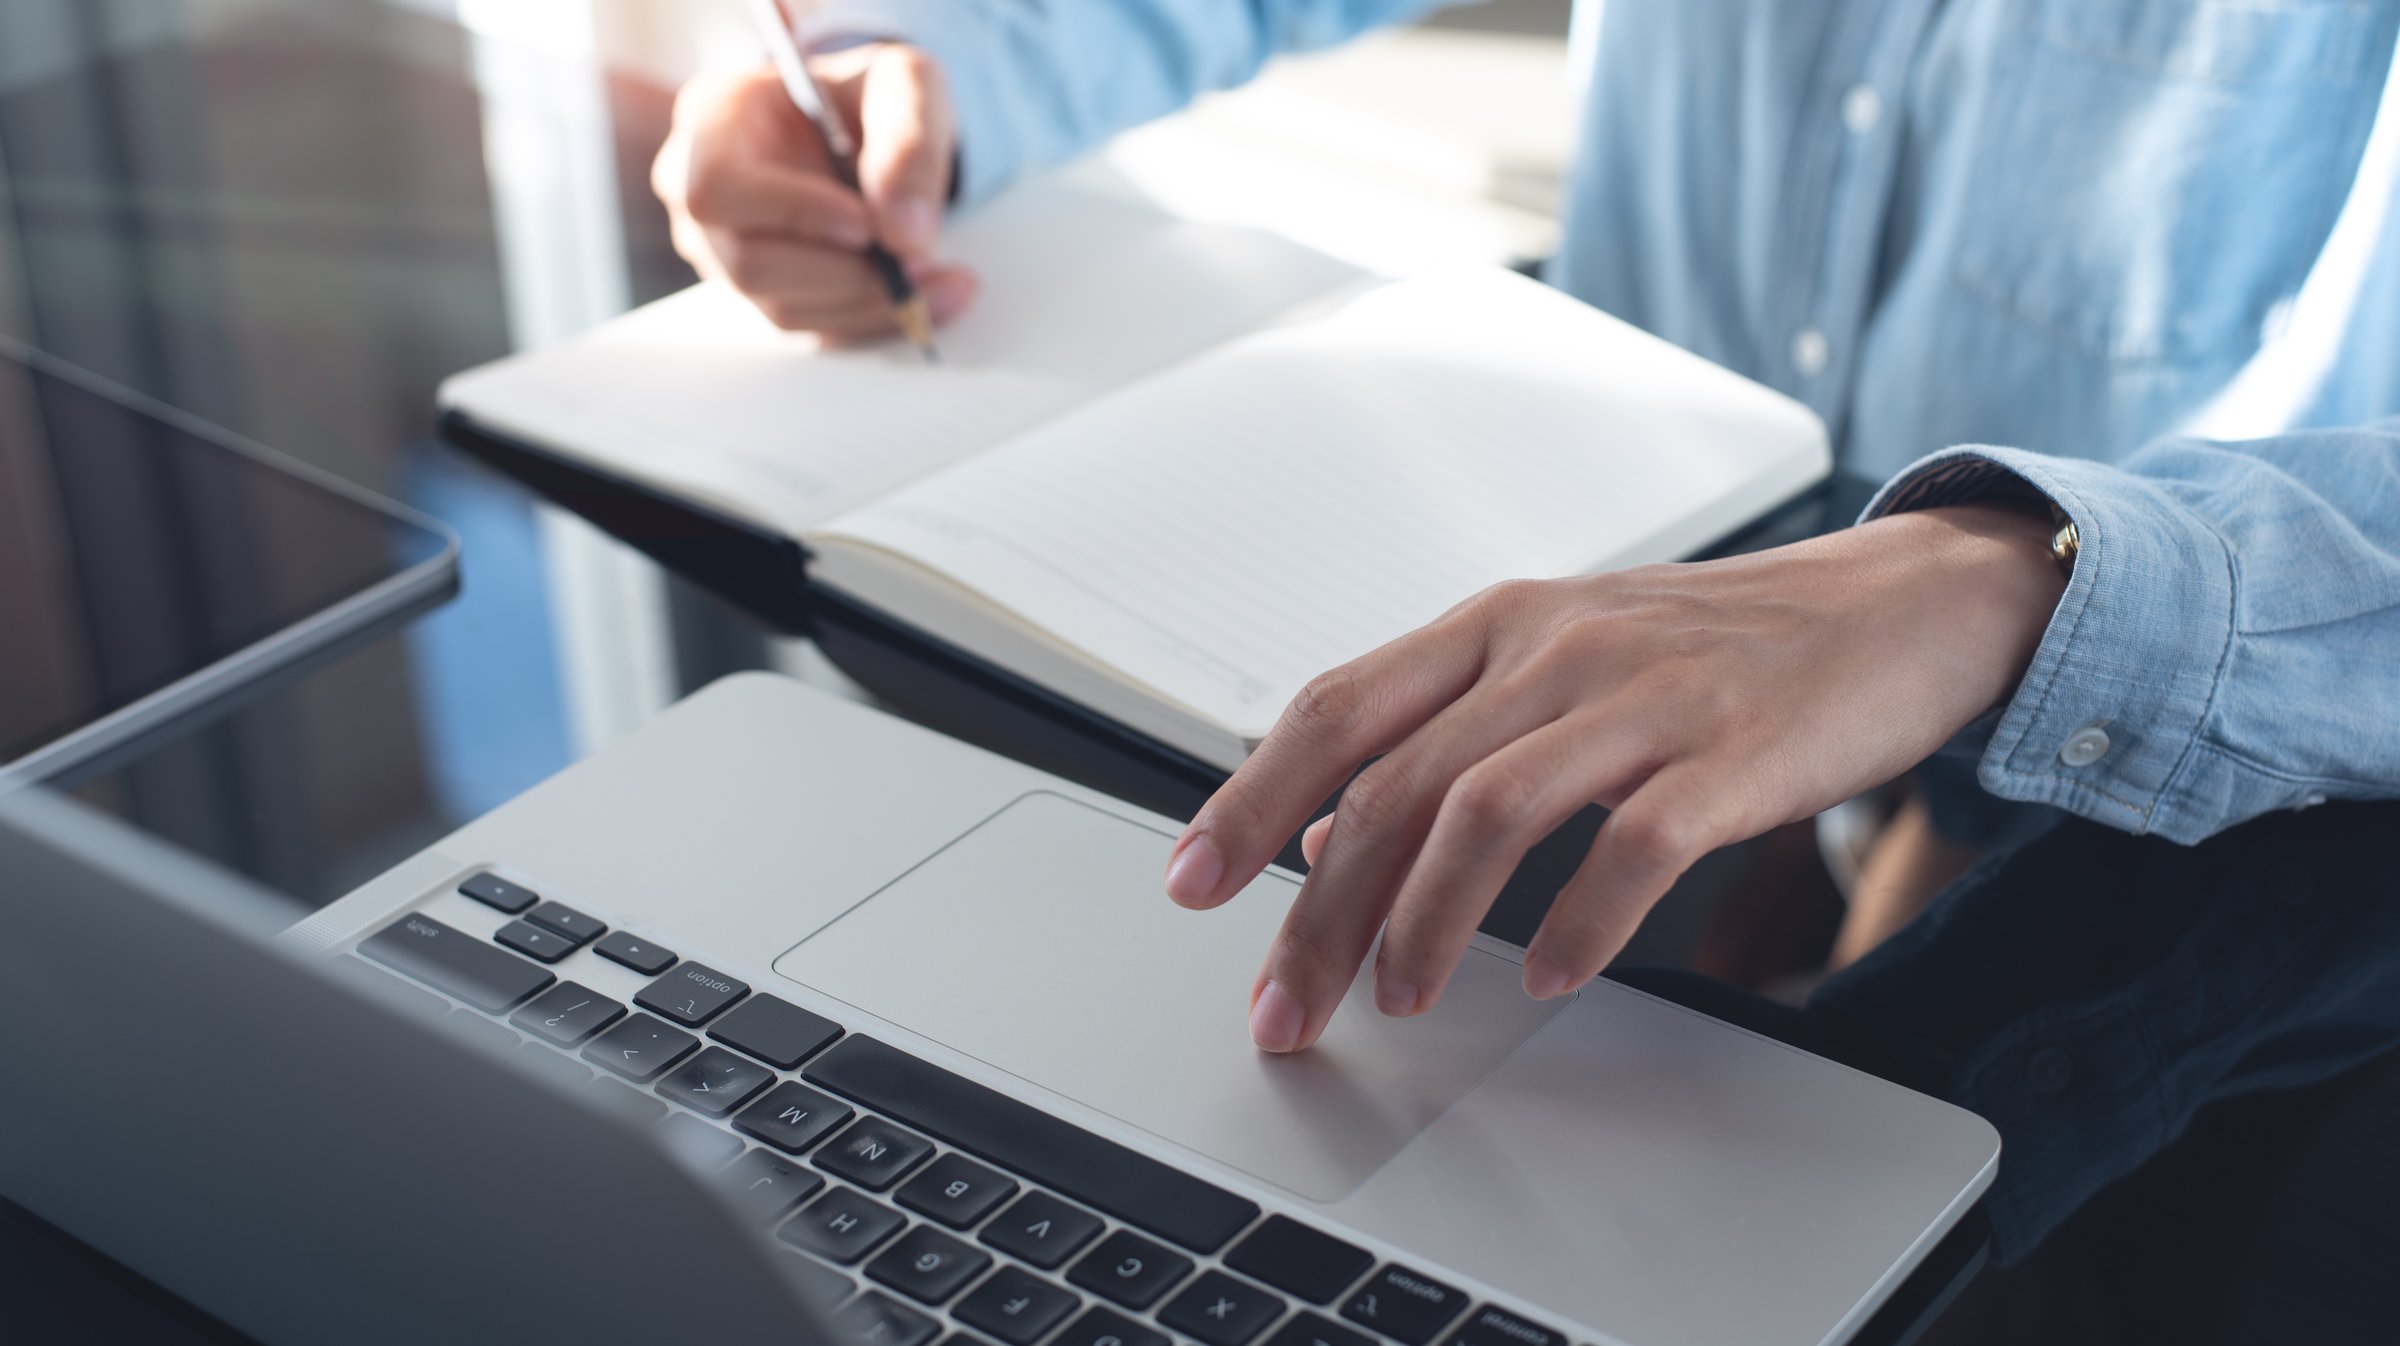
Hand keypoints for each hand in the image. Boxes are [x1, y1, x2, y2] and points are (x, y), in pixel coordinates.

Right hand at [651, 46, 976, 339]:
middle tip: (921, 259)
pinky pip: (811, 327)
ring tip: (941, 277)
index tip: (865, 226)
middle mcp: (695, 188)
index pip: (716, 186)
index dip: (790, 214)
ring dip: (869, 303)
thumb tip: (906, 235)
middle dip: (844, 272)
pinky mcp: (760, 291)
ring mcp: (720, 249)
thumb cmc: (868, 95)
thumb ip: (909, 142)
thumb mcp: (905, 84)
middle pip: (748, 262)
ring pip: (782, 307)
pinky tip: (932, 296)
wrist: (864, 127)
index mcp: (712, 118)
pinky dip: (875, 319)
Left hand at [1162, 505, 2068, 1051]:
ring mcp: (1642, 695)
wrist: (1893, 606)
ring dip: (1428, 924)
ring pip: (1490, 811)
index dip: (1249, 799)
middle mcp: (1550, 648)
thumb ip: (1439, 743)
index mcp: (1494, 625)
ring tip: (1402, 1002)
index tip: (1192, 887)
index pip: (1337, 708)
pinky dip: (1582, 919)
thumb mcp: (1554, 673)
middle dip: (1319, 910)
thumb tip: (1317, 837)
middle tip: (1285, 1006)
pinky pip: (1638, 845)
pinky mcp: (1733, 749)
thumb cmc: (1709, 650)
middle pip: (1394, 783)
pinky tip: (1554, 977)